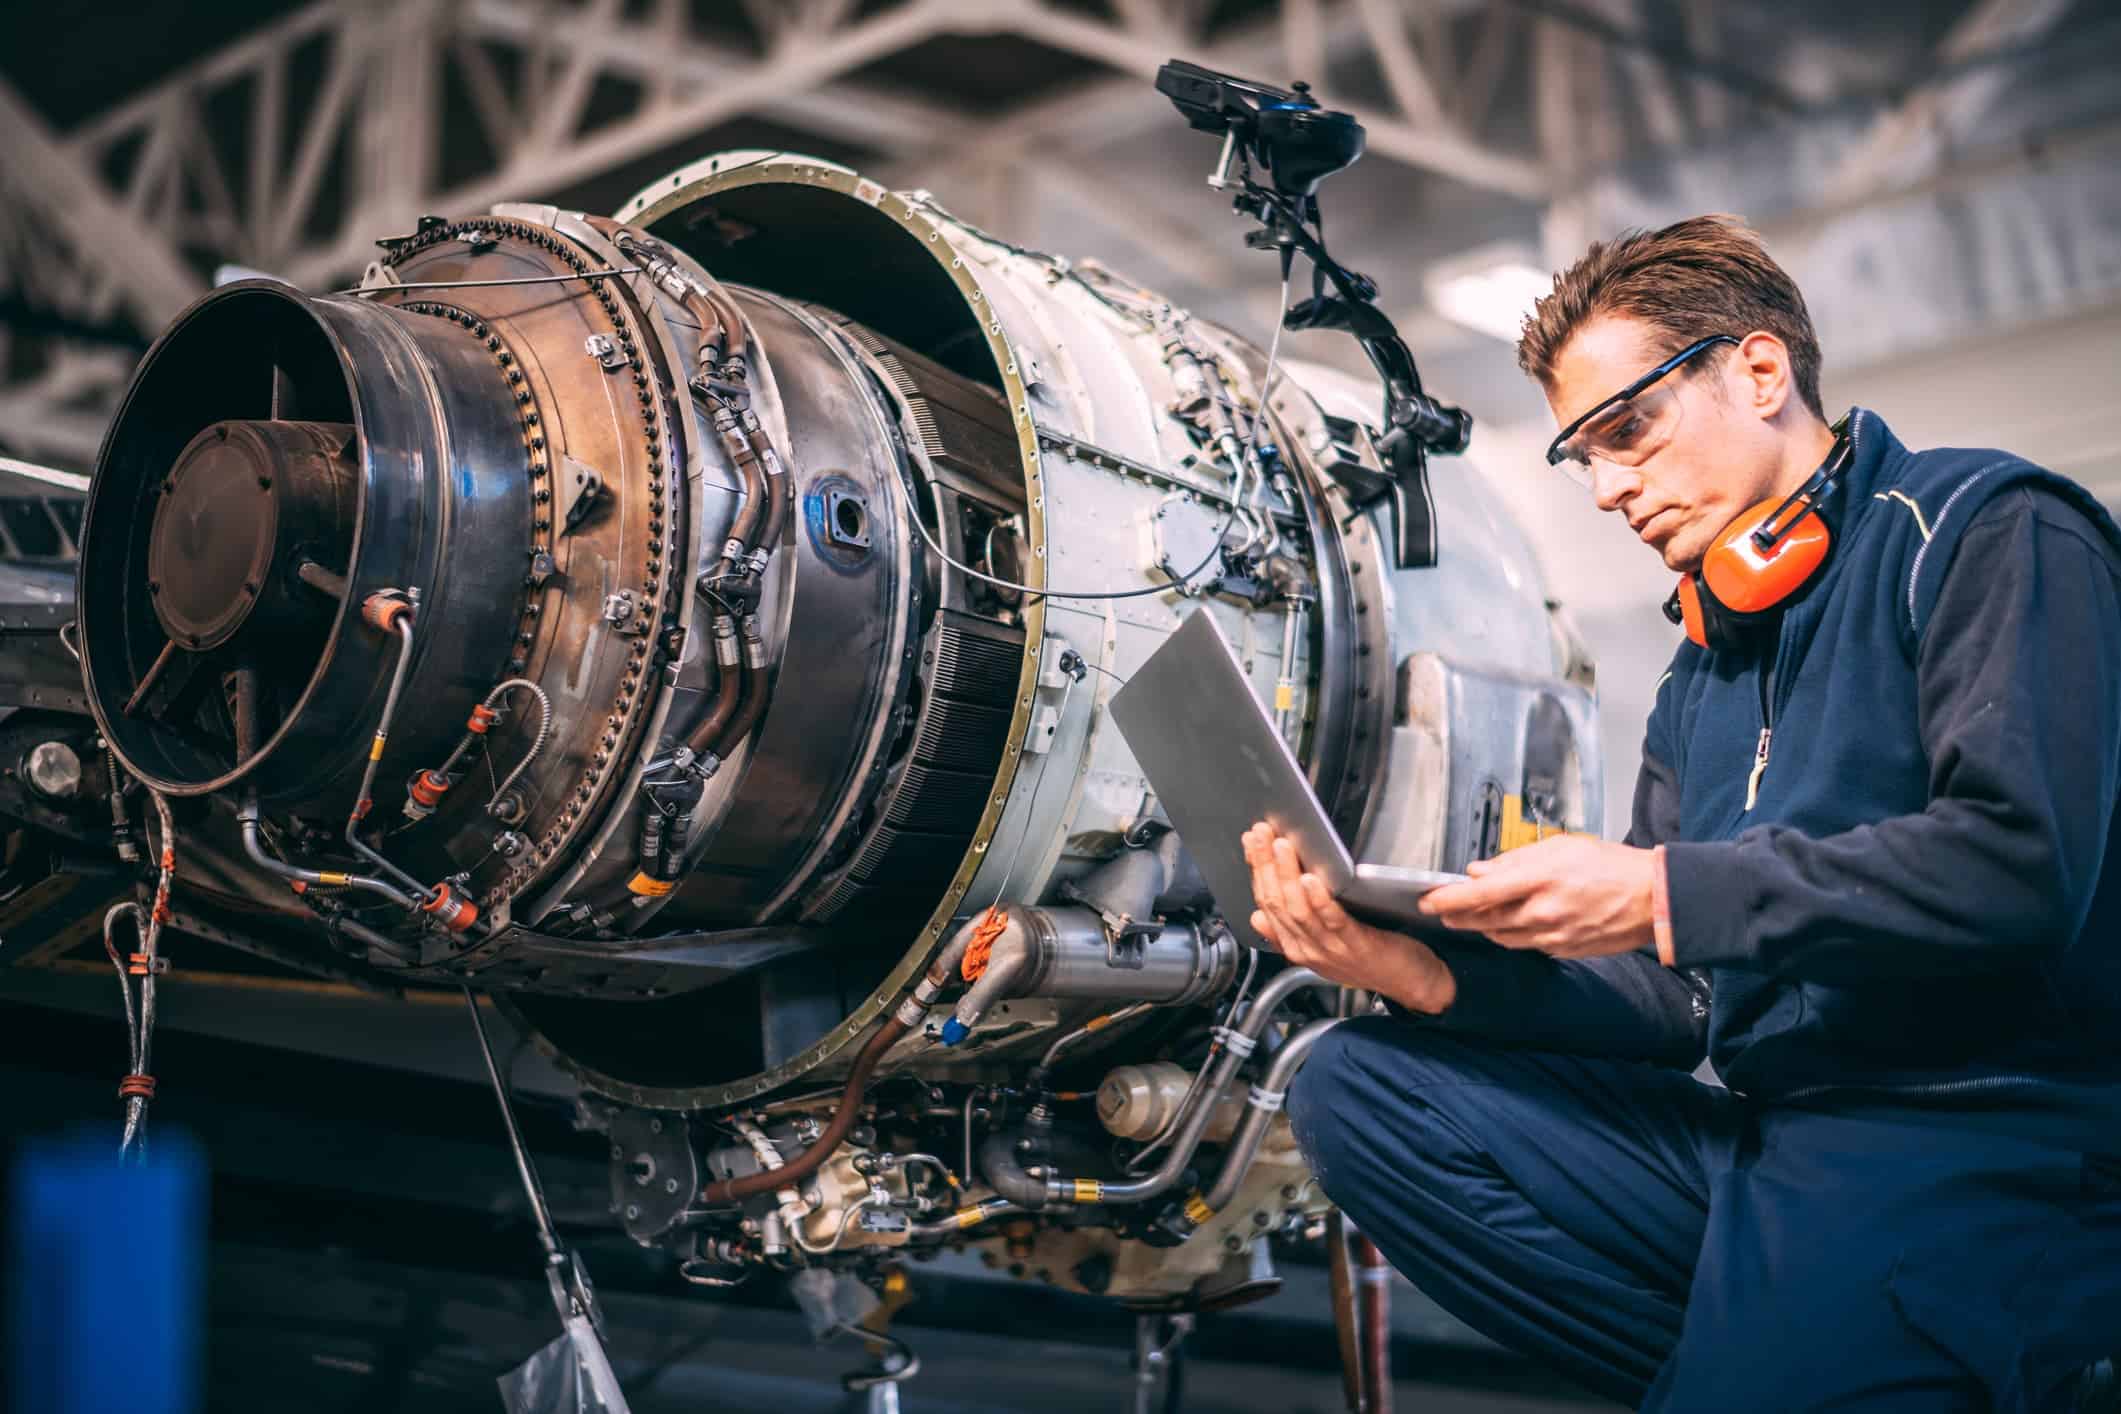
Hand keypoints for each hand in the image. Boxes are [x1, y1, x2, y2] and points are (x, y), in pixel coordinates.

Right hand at [1241, 823, 1456, 1013]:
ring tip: (1281, 847)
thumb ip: (1289, 933)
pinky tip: (1311, 880)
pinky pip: (1332, 921)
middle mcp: (1308, 949)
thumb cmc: (1370, 961)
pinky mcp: (1356, 945)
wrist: (1410, 984)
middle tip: (1260, 835)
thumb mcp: (1322, 949)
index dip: (1257, 870)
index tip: (1252, 843)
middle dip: (1265, 865)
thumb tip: (1258, 916)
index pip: (1267, 904)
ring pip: (1298, 910)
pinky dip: (1319, 900)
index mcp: (1296, 947)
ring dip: (1286, 875)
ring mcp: (1331, 948)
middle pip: (1277, 904)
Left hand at [1418, 835, 1656, 959]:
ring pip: (1500, 936)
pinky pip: (1525, 945)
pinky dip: (1511, 934)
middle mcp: (1542, 912)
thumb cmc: (1610, 866)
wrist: (1652, 899)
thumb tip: (1479, 870)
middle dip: (1458, 916)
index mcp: (1539, 879)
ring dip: (1482, 926)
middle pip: (1483, 919)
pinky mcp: (1561, 950)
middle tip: (1442, 909)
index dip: (1448, 899)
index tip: (1428, 899)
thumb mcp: (1560, 847)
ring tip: (1474, 914)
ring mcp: (1552, 936)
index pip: (1479, 893)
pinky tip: (1511, 923)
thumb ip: (1515, 861)